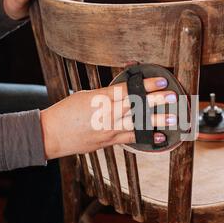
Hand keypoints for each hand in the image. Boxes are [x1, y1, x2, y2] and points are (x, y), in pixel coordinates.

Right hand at [40, 77, 177, 159]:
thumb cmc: (65, 112)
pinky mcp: (108, 141)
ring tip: (173, 117)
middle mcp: (106, 114)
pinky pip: (130, 139)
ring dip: (156, 120)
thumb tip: (123, 93)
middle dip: (156, 100)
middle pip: (135, 105)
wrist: (51, 134)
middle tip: (172, 96)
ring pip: (136, 123)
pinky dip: (146, 137)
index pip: (127, 89)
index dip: (145, 84)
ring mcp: (108, 129)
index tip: (160, 80)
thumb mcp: (85, 96)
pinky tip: (160, 137)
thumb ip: (106, 95)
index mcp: (100, 98)